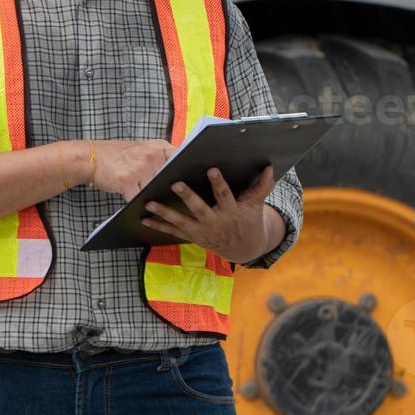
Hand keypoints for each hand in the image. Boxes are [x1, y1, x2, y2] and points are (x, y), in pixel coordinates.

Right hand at [92, 139, 176, 198]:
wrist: (90, 158)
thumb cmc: (115, 155)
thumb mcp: (141, 149)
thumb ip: (159, 157)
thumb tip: (177, 173)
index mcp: (158, 147)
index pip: (181, 159)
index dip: (184, 171)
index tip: (185, 179)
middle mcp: (152, 155)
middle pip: (170, 179)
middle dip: (166, 187)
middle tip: (161, 190)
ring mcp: (141, 168)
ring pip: (155, 190)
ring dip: (151, 197)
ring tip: (144, 194)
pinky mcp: (128, 181)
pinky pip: (139, 198)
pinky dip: (137, 202)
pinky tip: (133, 199)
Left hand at [141, 165, 277, 264]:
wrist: (243, 248)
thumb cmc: (248, 220)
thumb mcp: (256, 204)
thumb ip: (262, 186)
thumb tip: (270, 167)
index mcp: (232, 212)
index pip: (225, 195)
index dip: (219, 183)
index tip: (211, 169)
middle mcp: (215, 223)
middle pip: (200, 209)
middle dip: (188, 197)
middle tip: (175, 183)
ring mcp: (202, 231)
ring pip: (182, 221)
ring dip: (164, 213)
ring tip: (150, 203)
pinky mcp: (192, 236)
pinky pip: (173, 231)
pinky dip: (158, 225)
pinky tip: (144, 218)